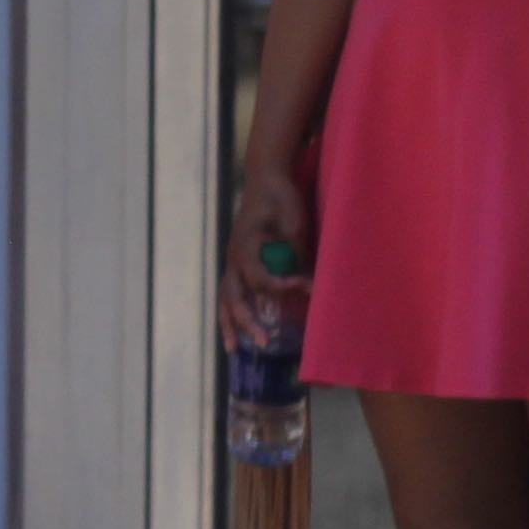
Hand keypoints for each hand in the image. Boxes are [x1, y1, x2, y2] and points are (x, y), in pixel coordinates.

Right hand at [223, 163, 314, 345]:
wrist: (265, 179)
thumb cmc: (280, 197)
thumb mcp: (294, 220)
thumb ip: (294, 250)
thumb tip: (302, 279)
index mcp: (245, 246)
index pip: (258, 277)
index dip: (279, 287)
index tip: (302, 286)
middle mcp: (234, 258)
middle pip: (235, 296)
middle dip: (247, 321)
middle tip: (265, 341)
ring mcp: (233, 261)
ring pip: (226, 299)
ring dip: (230, 324)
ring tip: (234, 349)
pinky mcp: (238, 263)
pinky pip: (230, 293)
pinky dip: (231, 313)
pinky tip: (235, 332)